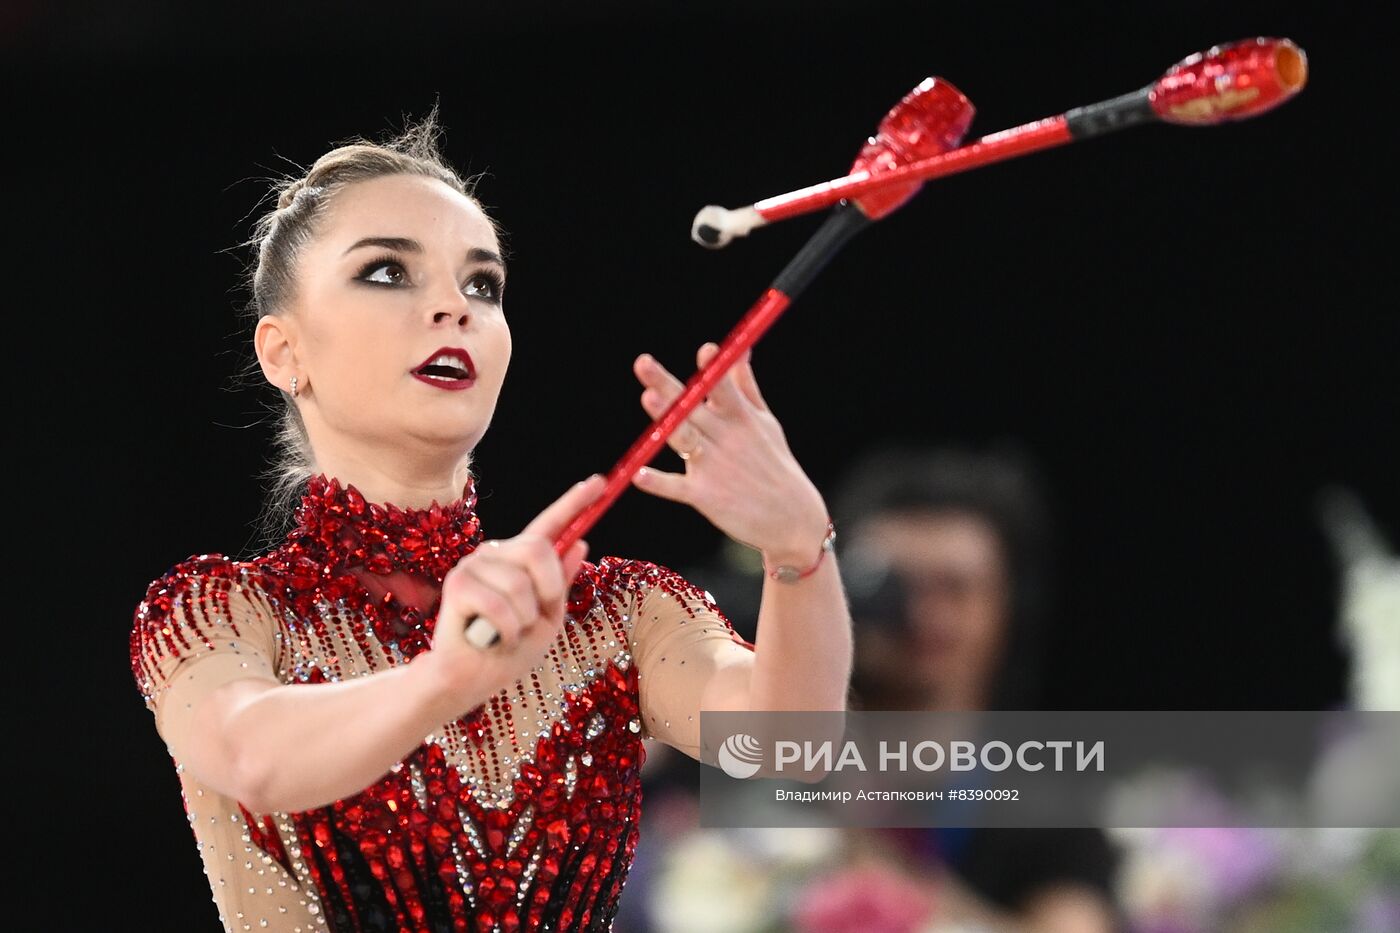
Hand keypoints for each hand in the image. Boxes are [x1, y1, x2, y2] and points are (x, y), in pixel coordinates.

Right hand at [427, 475, 604, 699]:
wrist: (470, 679)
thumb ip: (560, 584)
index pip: (549, 525)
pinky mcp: (458, 585)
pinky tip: (492, 638)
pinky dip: (507, 631)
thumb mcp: (547, 619)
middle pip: (539, 549)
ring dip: (523, 621)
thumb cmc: (509, 650)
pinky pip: (502, 606)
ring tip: (506, 632)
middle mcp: (494, 554)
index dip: (574, 503)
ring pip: (521, 585)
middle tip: (534, 617)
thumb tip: (581, 544)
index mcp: (518, 560)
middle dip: (548, 590)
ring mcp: (473, 566)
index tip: (599, 483)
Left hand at [631, 342, 829, 565]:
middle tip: (642, 363)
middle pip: (691, 406)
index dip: (714, 368)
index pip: (723, 386)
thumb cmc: (775, 464)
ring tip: (648, 400)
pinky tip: (639, 475)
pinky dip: (659, 483)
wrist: (792, 519)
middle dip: (666, 384)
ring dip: (666, 420)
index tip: (707, 350)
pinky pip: (677, 487)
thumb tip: (739, 349)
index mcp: (741, 418)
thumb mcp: (766, 422)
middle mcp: (726, 438)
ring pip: (684, 439)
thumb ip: (746, 386)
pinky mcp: (706, 496)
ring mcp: (715, 467)